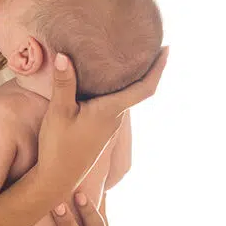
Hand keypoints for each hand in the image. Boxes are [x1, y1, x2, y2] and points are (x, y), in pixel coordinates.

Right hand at [36, 49, 167, 196]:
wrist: (57, 178)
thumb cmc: (59, 147)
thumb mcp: (58, 112)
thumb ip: (64, 84)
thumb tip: (64, 56)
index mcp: (110, 111)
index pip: (144, 88)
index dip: (159, 68)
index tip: (167, 49)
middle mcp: (114, 118)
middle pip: (137, 91)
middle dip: (146, 69)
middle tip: (148, 47)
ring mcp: (108, 126)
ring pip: (124, 98)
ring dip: (129, 80)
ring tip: (126, 60)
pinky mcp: (99, 131)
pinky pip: (113, 105)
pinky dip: (115, 90)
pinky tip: (103, 84)